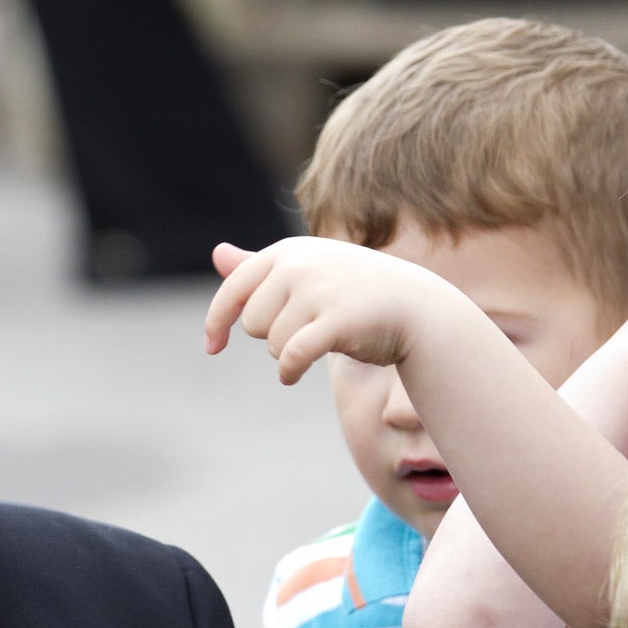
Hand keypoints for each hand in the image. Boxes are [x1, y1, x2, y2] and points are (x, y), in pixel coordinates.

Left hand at [204, 238, 459, 385]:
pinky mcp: (336, 320)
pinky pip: (290, 357)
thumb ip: (260, 268)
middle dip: (271, 337)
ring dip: (287, 355)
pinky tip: (293, 376)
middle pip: (252, 323)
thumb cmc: (352, 293)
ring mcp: (319, 291)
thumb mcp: (306, 271)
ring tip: (318, 341)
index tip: (213, 348)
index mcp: (287, 252)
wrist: (414, 308)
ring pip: (272, 343)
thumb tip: (216, 253)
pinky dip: (289, 371)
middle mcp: (299, 265)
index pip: (233, 289)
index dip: (216, 322)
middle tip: (305, 331)